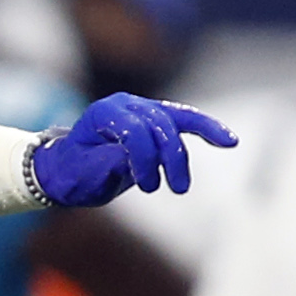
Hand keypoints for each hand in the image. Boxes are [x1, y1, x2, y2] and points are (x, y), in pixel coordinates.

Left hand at [34, 95, 236, 205]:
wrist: (67, 171)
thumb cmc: (72, 174)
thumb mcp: (85, 173)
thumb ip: (110, 161)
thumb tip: (135, 155)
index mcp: (102, 113)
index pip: (134, 130)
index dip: (144, 159)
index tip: (147, 187)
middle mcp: (123, 104)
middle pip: (158, 125)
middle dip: (169, 158)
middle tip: (173, 190)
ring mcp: (141, 108)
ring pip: (175, 123)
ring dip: (183, 154)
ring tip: (183, 185)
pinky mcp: (156, 118)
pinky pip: (184, 120)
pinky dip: (205, 129)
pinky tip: (229, 140)